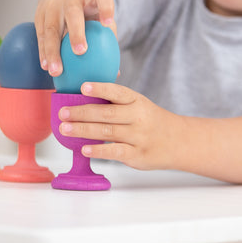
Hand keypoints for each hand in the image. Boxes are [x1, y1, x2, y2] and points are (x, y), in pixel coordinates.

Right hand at [35, 0, 115, 76]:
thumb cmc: (89, 12)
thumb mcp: (100, 17)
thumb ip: (108, 39)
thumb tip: (116, 73)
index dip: (105, 7)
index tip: (107, 23)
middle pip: (73, 13)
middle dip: (76, 32)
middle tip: (80, 52)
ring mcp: (53, 5)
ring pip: (51, 27)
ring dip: (53, 51)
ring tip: (56, 71)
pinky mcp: (39, 14)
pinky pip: (41, 35)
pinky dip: (43, 52)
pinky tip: (46, 66)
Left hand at [56, 82, 182, 170]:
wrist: (179, 141)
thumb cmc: (151, 120)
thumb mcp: (139, 104)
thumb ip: (117, 100)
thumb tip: (85, 90)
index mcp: (137, 101)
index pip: (118, 92)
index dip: (100, 89)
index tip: (83, 87)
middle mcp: (138, 117)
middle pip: (106, 114)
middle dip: (81, 113)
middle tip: (63, 112)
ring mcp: (138, 137)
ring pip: (107, 132)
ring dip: (83, 130)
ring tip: (65, 129)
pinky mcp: (137, 155)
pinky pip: (115, 152)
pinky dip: (98, 151)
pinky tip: (84, 149)